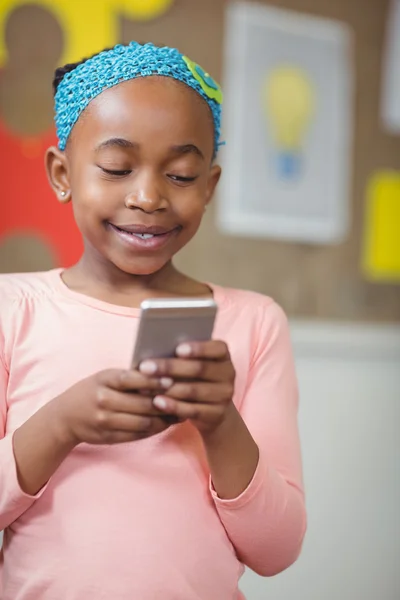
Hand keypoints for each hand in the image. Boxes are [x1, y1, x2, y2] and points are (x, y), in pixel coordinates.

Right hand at [54, 369, 174, 445]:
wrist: (65, 417)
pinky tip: (166, 424)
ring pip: (143, 422)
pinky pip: (137, 435)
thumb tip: (162, 374)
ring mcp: (106, 421)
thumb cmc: (92, 391)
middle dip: (165, 402)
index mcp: (104, 380)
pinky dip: (154, 429)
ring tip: (181, 412)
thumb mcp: (105, 377)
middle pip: (141, 403)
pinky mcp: (109, 437)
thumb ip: (129, 377)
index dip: (153, 381)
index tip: (172, 380)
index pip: (132, 379)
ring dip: (164, 419)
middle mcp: (103, 400)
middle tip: (185, 399)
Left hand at [138, 341, 235, 435]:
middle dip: (170, 367)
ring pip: (194, 391)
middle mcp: (228, 373)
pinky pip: (193, 410)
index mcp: (223, 355)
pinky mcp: (217, 414)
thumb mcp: (192, 364)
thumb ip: (180, 356)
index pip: (217, 348)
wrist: (213, 411)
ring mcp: (225, 395)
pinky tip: (157, 402)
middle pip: (199, 369)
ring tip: (145, 387)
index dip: (199, 348)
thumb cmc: (194, 378)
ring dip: (168, 389)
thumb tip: (152, 350)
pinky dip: (173, 406)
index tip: (178, 349)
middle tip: (145, 367)